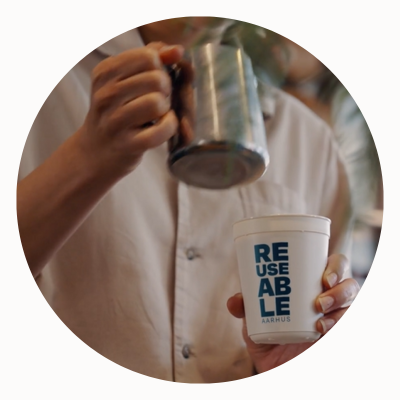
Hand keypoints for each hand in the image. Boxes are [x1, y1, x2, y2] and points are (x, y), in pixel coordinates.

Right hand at [76, 42, 183, 178]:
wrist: (96, 151)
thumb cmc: (117, 111)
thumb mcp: (124, 80)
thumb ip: (151, 59)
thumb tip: (177, 50)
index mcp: (105, 72)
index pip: (148, 56)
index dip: (160, 68)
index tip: (153, 82)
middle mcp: (106, 95)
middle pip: (156, 79)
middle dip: (166, 90)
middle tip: (158, 100)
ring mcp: (115, 121)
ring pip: (157, 103)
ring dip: (166, 109)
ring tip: (158, 114)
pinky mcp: (128, 144)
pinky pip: (161, 129)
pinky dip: (169, 127)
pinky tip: (162, 126)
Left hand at [227, 254, 359, 372]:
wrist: (274, 366)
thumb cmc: (268, 333)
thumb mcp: (254, 319)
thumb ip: (245, 307)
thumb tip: (235, 300)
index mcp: (311, 284)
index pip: (333, 266)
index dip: (335, 266)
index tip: (324, 277)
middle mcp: (328, 299)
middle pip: (349, 284)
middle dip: (340, 288)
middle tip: (320, 300)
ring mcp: (335, 318)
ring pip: (352, 306)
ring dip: (339, 309)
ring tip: (320, 320)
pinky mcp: (336, 337)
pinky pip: (348, 328)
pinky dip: (339, 326)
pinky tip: (322, 331)